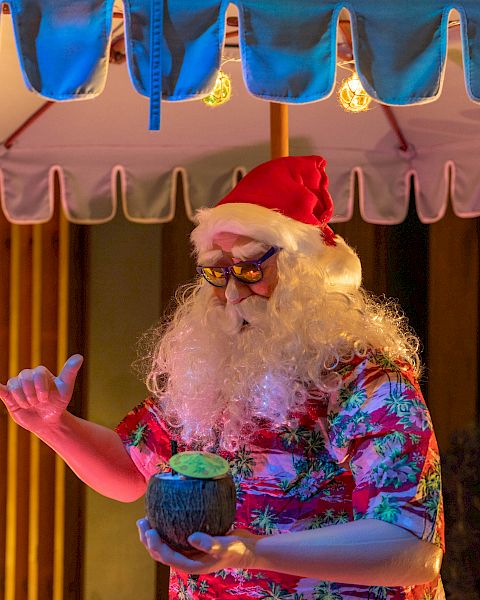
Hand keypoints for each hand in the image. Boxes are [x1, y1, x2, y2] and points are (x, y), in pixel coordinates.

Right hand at [0, 354, 83, 432]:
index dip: (40, 387)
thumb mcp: (65, 388)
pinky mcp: (9, 396)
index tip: (46, 398)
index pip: (36, 374)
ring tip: (30, 406)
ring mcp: (18, 386)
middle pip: (24, 378)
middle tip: (38, 403)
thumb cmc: (58, 402)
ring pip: (13, 386)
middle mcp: (28, 377)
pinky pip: (1, 390)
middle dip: (31, 394)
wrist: (48, 420)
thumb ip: (70, 372)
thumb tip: (80, 356)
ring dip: (22, 399)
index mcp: (40, 372)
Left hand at [137, 518, 261, 574]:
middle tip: (142, 521)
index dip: (155, 545)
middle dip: (148, 540)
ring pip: (164, 545)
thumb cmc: (236, 550)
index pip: (167, 556)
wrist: (246, 549)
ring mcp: (188, 551)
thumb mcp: (225, 546)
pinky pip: (173, 537)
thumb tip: (191, 538)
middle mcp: (186, 559)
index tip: (149, 530)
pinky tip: (163, 515)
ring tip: (145, 519)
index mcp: (190, 565)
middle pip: (160, 552)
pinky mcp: (192, 542)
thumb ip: (210, 543)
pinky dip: (164, 528)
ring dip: (152, 535)